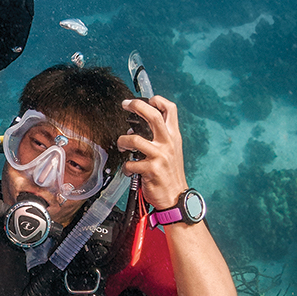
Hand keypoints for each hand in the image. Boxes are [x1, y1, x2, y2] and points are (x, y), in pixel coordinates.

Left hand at [117, 96, 189, 210]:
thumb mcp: (170, 151)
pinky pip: (130, 163)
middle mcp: (168, 143)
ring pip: (134, 140)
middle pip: (153, 116)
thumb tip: (134, 128)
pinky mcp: (151, 169)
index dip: (158, 100)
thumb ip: (158, 138)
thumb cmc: (169, 173)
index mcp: (173, 137)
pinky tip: (129, 171)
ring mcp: (160, 156)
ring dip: (122, 141)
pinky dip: (126, 167)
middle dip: (137, 106)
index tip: (146, 99)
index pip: (170, 110)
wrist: (175, 196)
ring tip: (121, 146)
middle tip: (126, 104)